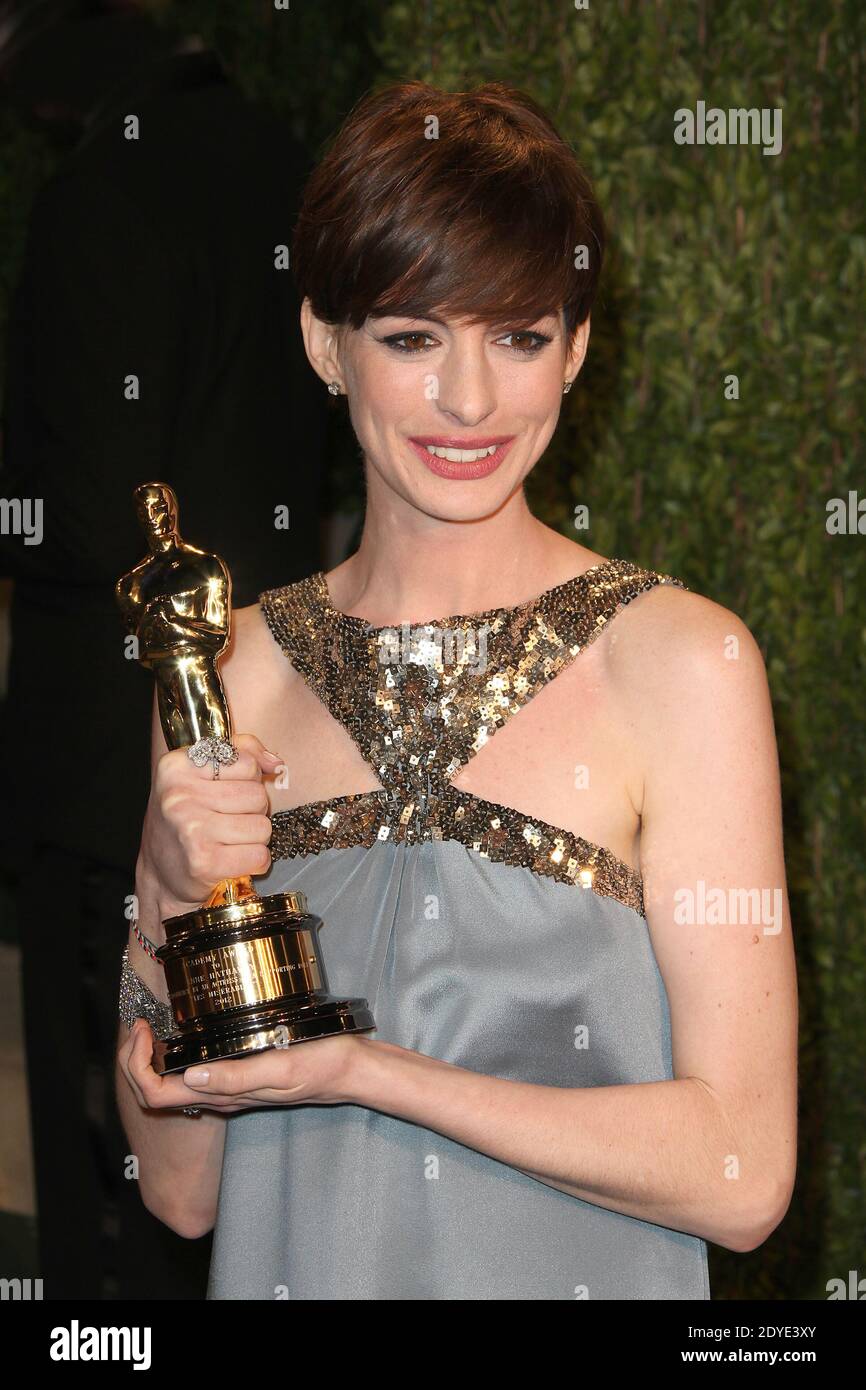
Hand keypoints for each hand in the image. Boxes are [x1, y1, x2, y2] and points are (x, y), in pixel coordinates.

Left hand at [118, 1019, 367, 1114]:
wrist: (350, 1071)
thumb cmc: (320, 1065)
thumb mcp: (279, 1067)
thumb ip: (235, 1077)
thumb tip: (189, 1075)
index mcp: (223, 1095)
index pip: (156, 1095)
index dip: (136, 1066)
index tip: (143, 1029)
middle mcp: (220, 1096)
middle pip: (156, 1091)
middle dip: (135, 1060)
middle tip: (140, 1023)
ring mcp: (229, 1089)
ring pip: (172, 1085)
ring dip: (152, 1059)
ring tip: (153, 1025)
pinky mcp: (241, 1077)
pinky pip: (194, 1075)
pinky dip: (175, 1056)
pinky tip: (186, 1032)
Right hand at [138, 731, 280, 909]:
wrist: (160, 874)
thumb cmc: (186, 819)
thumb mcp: (200, 774)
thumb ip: (242, 752)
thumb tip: (276, 762)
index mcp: (176, 766)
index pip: (246, 763)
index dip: (248, 780)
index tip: (227, 792)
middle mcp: (179, 795)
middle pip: (257, 796)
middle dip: (253, 811)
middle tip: (229, 821)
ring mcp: (191, 829)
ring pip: (262, 826)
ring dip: (254, 838)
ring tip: (230, 841)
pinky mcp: (203, 862)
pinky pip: (259, 855)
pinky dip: (254, 861)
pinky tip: (234, 860)